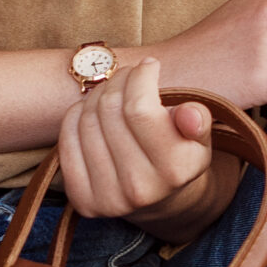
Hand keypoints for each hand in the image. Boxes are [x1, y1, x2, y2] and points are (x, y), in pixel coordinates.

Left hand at [56, 57, 233, 231]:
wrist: (159, 200)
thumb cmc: (179, 156)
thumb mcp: (199, 139)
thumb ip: (199, 122)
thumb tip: (190, 114)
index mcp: (174, 170)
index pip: (140, 109)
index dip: (140, 77)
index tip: (149, 66)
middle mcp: (139, 189)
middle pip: (110, 110)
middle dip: (118, 81)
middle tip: (128, 75)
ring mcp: (107, 198)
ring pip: (86, 120)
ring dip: (97, 95)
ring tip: (113, 92)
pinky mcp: (82, 200)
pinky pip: (68, 139)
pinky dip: (75, 116)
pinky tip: (92, 111)